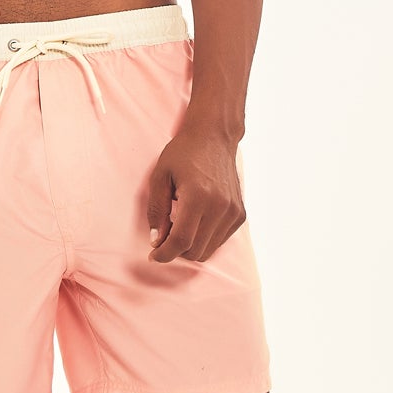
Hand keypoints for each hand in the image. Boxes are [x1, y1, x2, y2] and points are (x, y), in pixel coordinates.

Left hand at [144, 125, 245, 262]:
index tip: (153, 255)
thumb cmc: (183, 153)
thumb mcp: (159, 177)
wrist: (214, 137)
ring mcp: (233, 212)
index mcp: (198, 196)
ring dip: (190, 247)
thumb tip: (156, 241)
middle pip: (195, 251)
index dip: (164, 254)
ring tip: (179, 226)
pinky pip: (219, 241)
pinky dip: (204, 239)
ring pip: (208, 250)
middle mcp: (220, 207)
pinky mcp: (240, 214)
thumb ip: (156, 211)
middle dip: (175, 251)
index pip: (181, 240)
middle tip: (163, 236)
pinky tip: (195, 222)